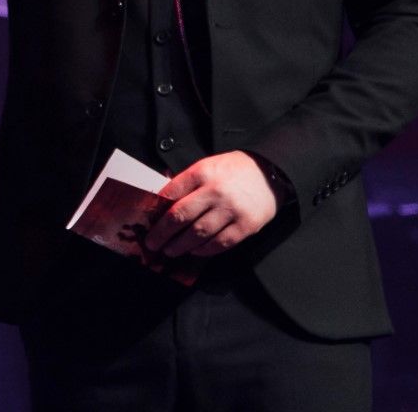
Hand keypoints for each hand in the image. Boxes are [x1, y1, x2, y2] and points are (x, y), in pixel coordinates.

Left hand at [146, 151, 279, 258]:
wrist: (270, 172)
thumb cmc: (234, 170)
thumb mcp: (208, 166)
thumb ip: (186, 182)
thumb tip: (162, 200)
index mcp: (202, 173)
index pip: (171, 193)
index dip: (155, 210)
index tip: (147, 222)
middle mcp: (215, 191)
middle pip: (181, 216)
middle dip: (162, 233)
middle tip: (152, 243)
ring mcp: (231, 209)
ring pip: (199, 233)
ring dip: (180, 245)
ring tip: (170, 250)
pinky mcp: (246, 225)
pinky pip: (220, 243)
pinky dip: (204, 250)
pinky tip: (195, 251)